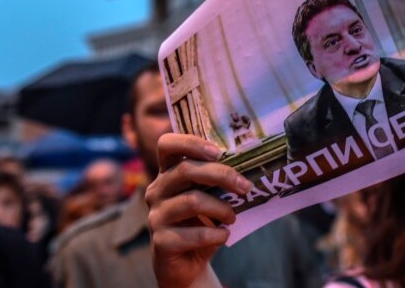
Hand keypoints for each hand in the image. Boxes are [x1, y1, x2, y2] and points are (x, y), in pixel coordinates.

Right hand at [145, 133, 252, 287]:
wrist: (187, 262)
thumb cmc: (202, 222)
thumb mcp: (210, 196)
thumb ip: (218, 179)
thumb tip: (249, 166)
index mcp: (168, 172)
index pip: (167, 144)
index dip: (191, 143)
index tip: (218, 152)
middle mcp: (157, 190)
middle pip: (186, 170)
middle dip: (222, 175)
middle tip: (245, 187)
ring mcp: (155, 216)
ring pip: (193, 201)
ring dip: (222, 208)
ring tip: (233, 217)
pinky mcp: (161, 241)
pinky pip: (195, 234)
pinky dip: (216, 235)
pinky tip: (224, 236)